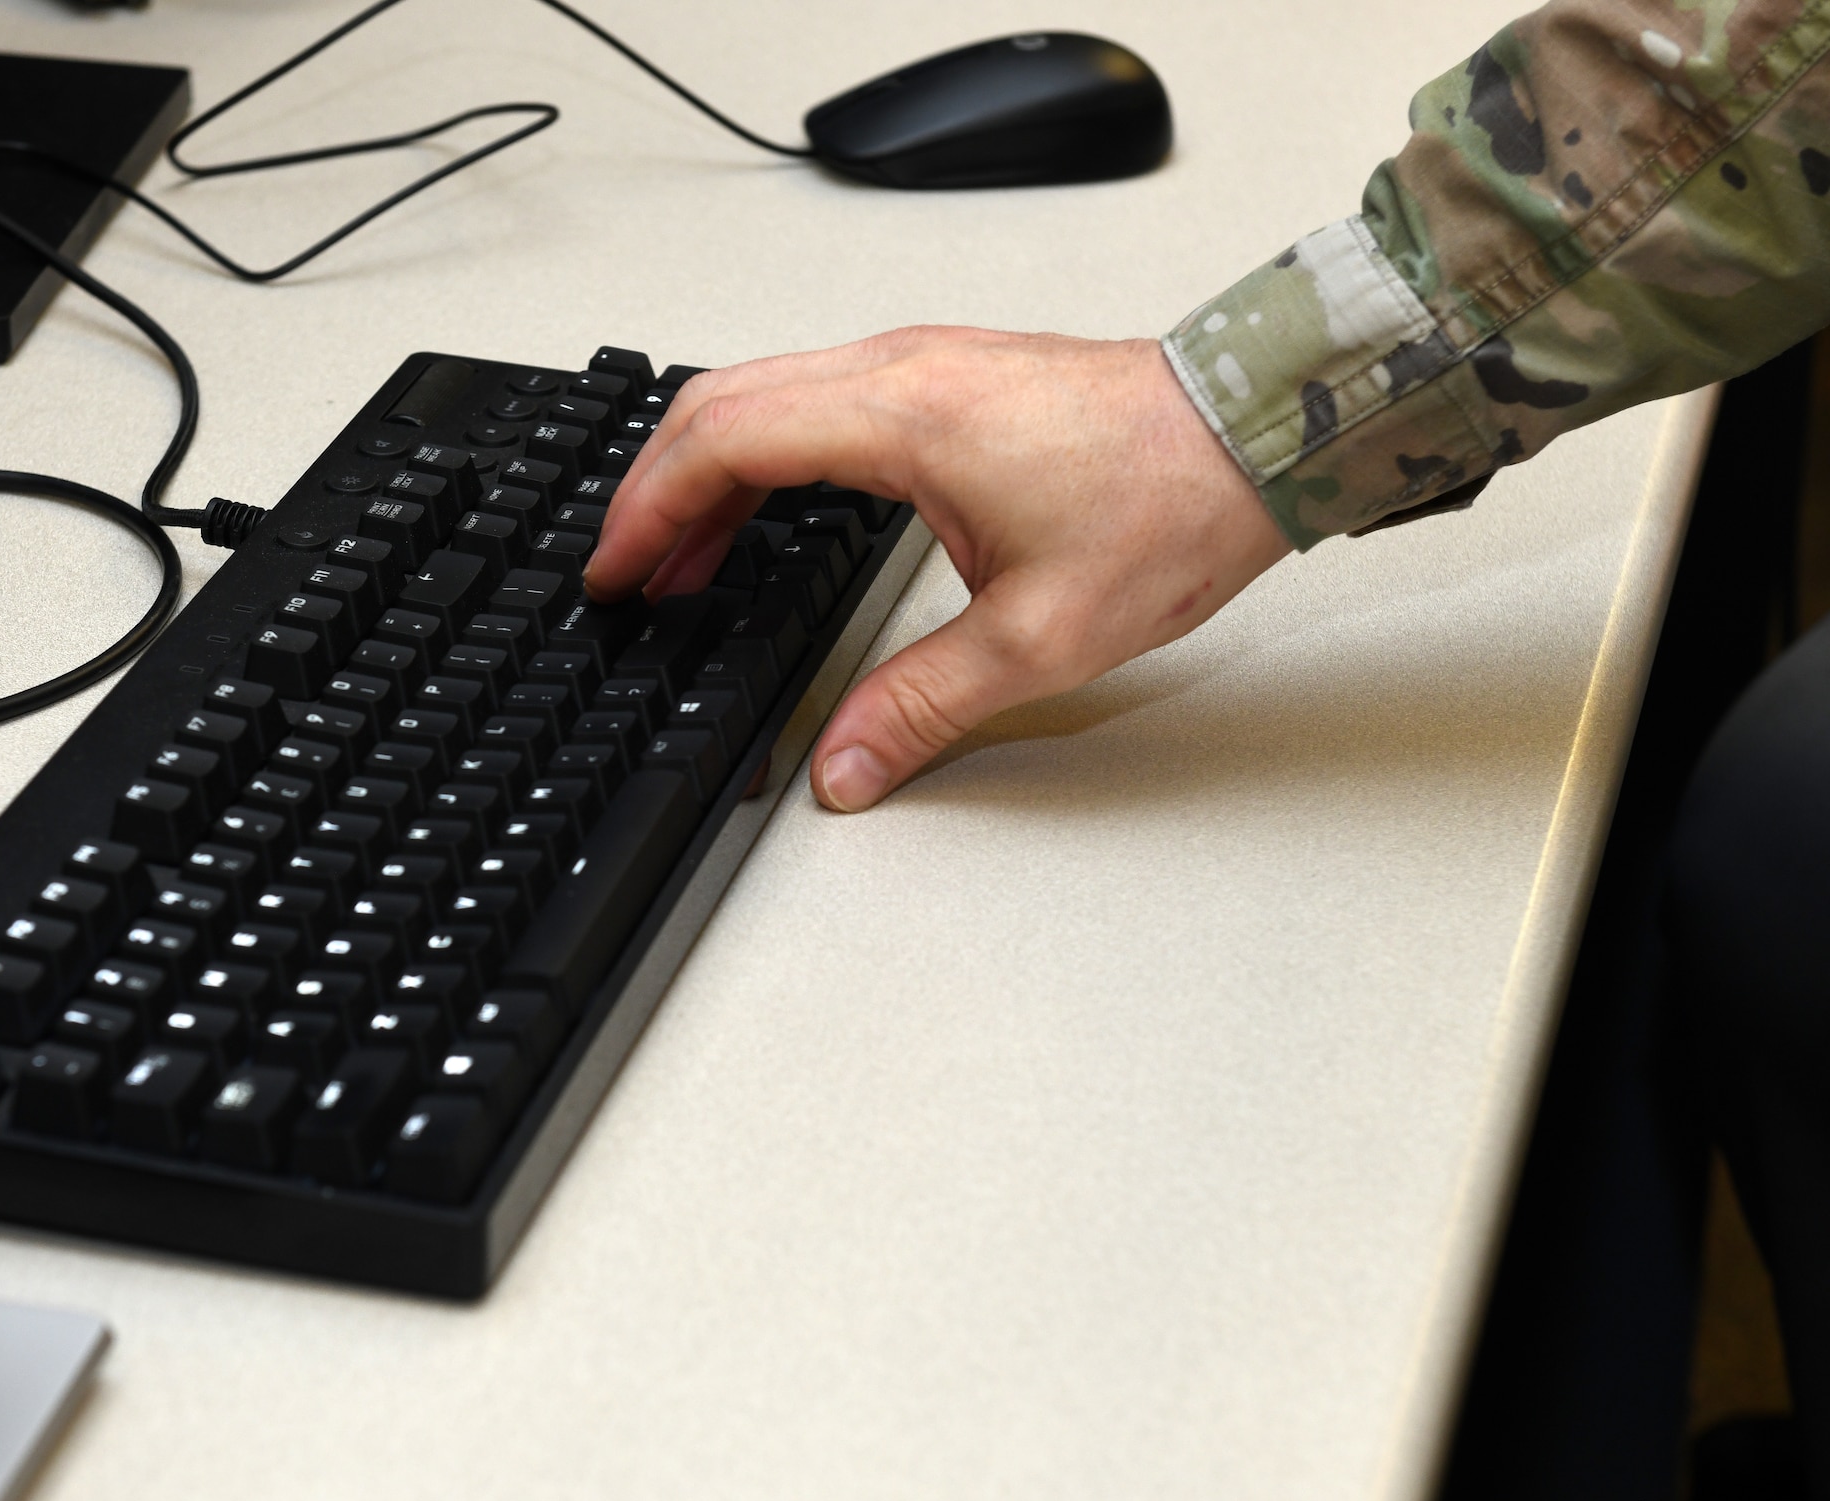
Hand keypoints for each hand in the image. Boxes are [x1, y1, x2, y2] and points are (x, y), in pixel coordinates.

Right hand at [585, 326, 1292, 811]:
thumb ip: (919, 706)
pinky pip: (815, 398)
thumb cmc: (1169, 505)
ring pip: (765, 393)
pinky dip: (763, 454)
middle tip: (627, 576)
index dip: (648, 512)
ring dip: (707, 473)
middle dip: (657, 493)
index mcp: (902, 417)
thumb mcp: (1036, 638)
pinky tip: (768, 516)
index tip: (614, 573)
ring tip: (683, 563)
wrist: (1255, 433)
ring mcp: (924, 362)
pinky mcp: (948, 378)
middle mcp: (901, 369)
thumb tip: (840, 769)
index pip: (724, 443)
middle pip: (722, 404)